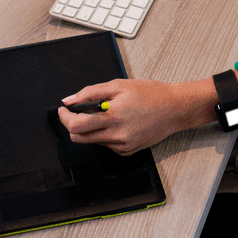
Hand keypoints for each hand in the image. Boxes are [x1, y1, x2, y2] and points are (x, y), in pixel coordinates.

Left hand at [56, 77, 217, 153]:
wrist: (174, 109)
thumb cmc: (151, 94)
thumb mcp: (119, 85)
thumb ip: (91, 92)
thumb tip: (70, 100)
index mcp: (113, 116)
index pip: (77, 125)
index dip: (65, 118)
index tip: (63, 110)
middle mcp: (116, 135)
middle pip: (79, 138)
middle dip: (72, 125)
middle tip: (76, 112)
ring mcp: (122, 146)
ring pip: (92, 141)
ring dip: (89, 129)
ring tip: (102, 113)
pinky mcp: (126, 152)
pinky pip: (106, 145)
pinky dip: (104, 134)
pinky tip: (116, 122)